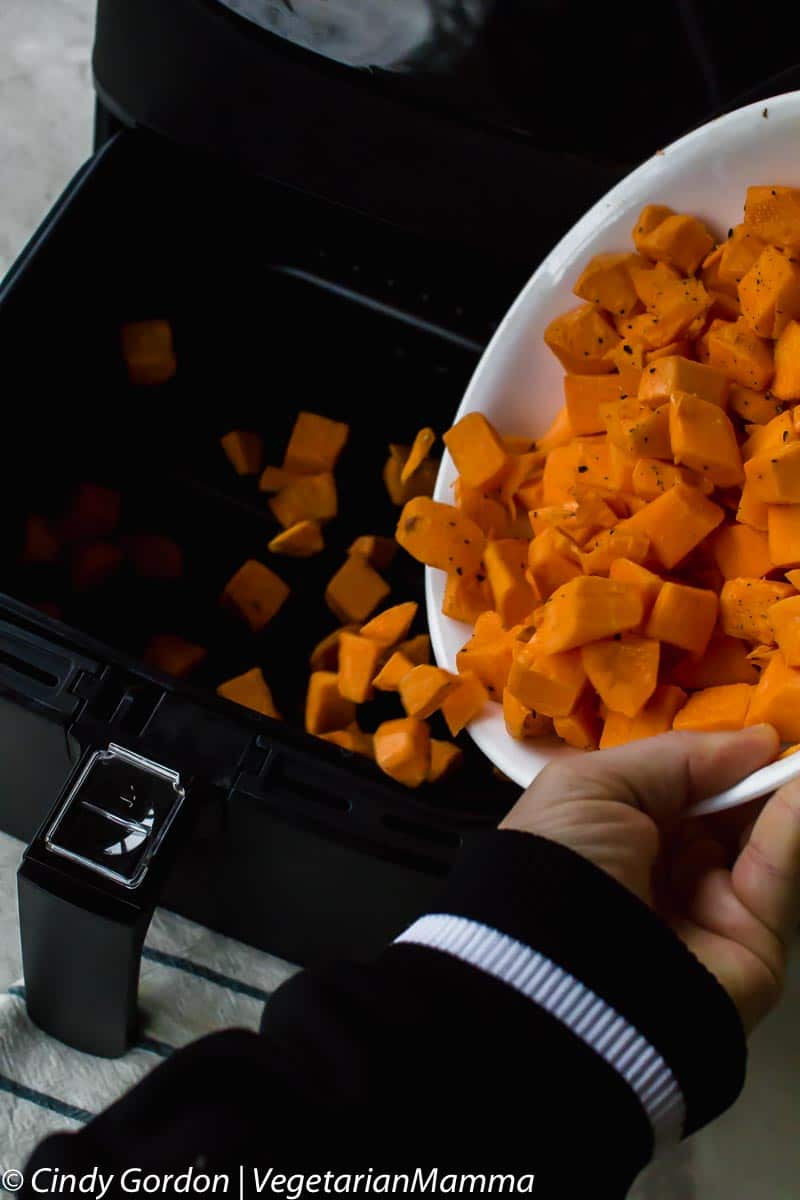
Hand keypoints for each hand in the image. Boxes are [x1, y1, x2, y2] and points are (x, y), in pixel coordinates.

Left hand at [500, 726, 799, 1031]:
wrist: (562, 972)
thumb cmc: (562, 858)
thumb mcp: (595, 786)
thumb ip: (677, 759)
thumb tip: (756, 740)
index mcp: (613, 836)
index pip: (677, 790)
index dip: (715, 759)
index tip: (757, 730)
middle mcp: (661, 873)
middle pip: (723, 814)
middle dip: (752, 775)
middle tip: (786, 739)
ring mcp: (709, 911)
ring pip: (758, 841)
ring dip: (780, 795)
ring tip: (796, 756)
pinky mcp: (753, 945)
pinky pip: (775, 874)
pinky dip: (790, 827)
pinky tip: (799, 787)